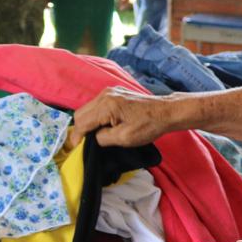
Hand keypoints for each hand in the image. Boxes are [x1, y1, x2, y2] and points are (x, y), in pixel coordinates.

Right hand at [68, 86, 185, 148]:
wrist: (166, 111)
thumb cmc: (149, 125)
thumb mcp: (125, 138)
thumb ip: (103, 138)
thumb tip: (91, 138)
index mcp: (107, 105)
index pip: (82, 122)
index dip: (77, 137)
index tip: (75, 148)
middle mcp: (105, 95)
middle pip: (80, 113)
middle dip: (80, 129)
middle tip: (84, 143)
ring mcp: (109, 92)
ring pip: (87, 109)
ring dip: (87, 122)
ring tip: (94, 136)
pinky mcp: (114, 93)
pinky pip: (96, 105)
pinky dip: (95, 116)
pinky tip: (102, 126)